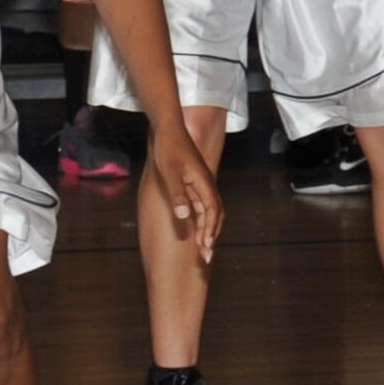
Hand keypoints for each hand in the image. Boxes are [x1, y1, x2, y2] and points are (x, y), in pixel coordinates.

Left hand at [144, 126, 222, 261]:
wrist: (168, 128)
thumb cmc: (168, 149)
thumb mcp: (170, 173)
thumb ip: (178, 194)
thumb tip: (184, 215)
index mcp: (203, 183)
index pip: (212, 212)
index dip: (210, 230)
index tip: (206, 247)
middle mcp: (206, 184)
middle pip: (215, 214)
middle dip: (212, 235)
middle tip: (206, 256)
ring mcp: (200, 183)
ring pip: (210, 211)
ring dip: (208, 229)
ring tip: (204, 247)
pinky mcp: (194, 181)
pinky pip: (202, 205)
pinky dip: (201, 219)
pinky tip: (195, 229)